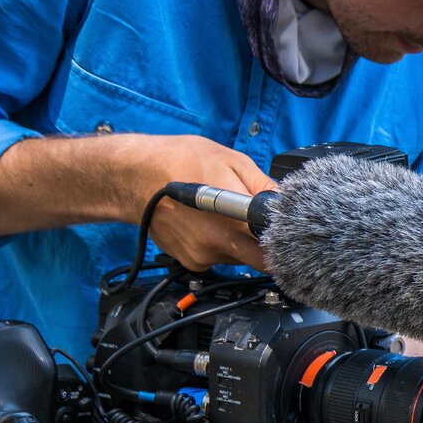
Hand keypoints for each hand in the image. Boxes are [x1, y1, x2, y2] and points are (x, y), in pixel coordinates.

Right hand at [121, 135, 276, 270]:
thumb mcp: (232, 161)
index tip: (290, 233)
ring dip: (240, 243)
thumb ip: (263, 185)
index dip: (287, 241)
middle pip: (261, 260)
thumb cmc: (180, 161)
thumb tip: (285, 201)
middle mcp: (219, 245)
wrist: (133, 175)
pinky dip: (220, 246)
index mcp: (236, 222)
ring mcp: (203, 256)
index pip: (278, 249)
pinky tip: (207, 224)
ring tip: (224, 216)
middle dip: (266, 245)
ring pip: (239, 259)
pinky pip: (218, 259)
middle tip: (260, 224)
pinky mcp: (190, 262)